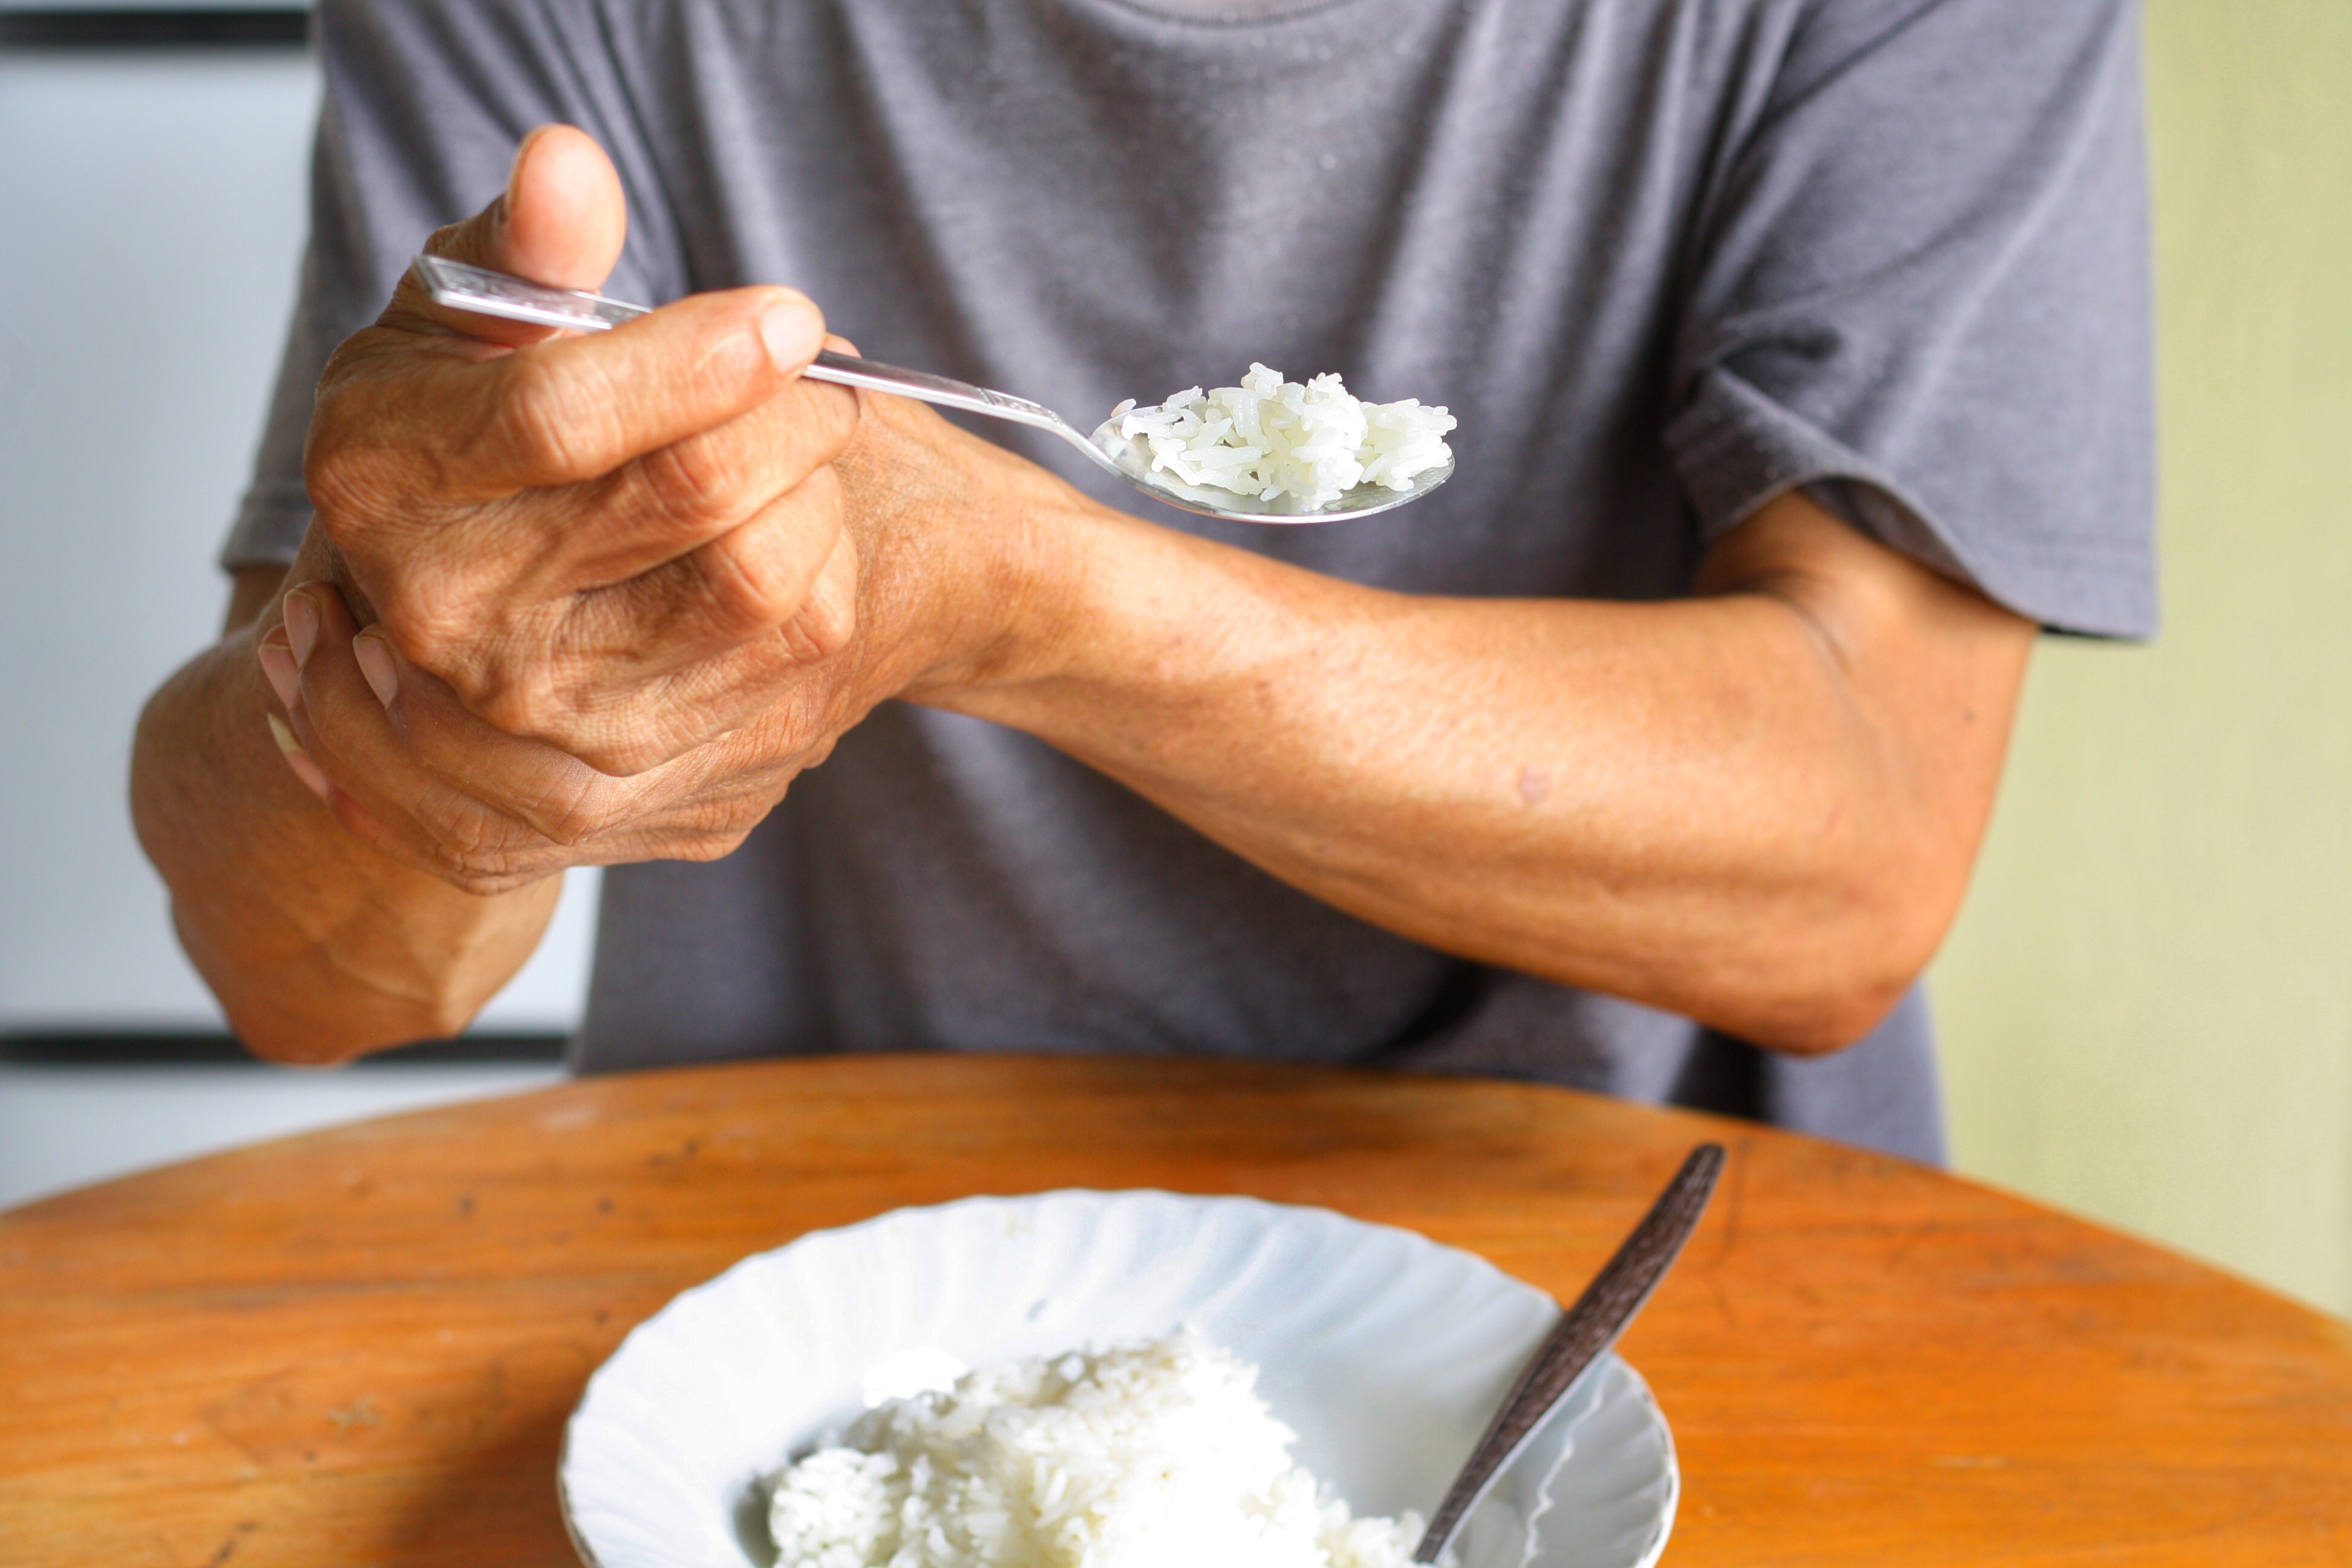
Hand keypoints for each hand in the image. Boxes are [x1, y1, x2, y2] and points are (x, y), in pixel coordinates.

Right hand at [255, 125, 880, 890]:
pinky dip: (826, 575)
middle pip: (690, 496)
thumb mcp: (470, 326)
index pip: (559, 415)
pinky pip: (793, 663)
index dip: (699, 355)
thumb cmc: (469, 445)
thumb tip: (569, 166)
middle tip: (814, 373)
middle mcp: (446, 618)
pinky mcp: (638, 787)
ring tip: (803, 443)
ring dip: (815, 492)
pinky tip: (797, 531)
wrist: (453, 633)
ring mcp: (540, 723)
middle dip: (788, 414)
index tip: (789, 318)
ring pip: (761, 581)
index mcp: (383, 479)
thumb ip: (527, 247)